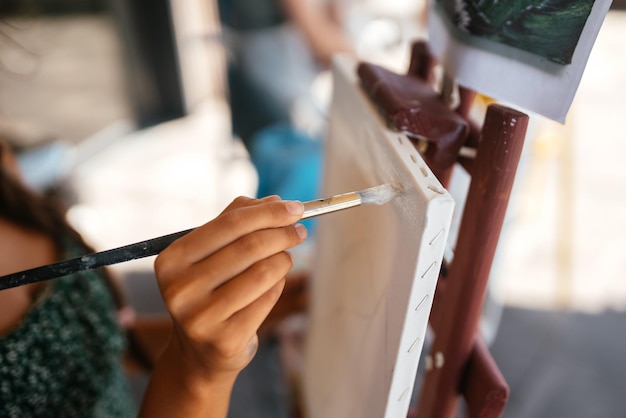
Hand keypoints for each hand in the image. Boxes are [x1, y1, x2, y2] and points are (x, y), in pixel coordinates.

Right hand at [152, 196, 305, 387]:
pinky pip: (267, 299)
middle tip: (300, 231)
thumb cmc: (210, 290)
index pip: (230, 224)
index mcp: (172, 259)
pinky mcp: (224, 339)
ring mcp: (200, 317)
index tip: (295, 208)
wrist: (200, 352)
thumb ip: (237, 221)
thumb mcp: (212, 253)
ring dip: (283, 260)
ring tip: (284, 259)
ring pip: (263, 272)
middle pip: (249, 247)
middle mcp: (180, 288)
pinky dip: (278, 286)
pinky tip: (274, 285)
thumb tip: (276, 200)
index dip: (268, 213)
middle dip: (283, 234)